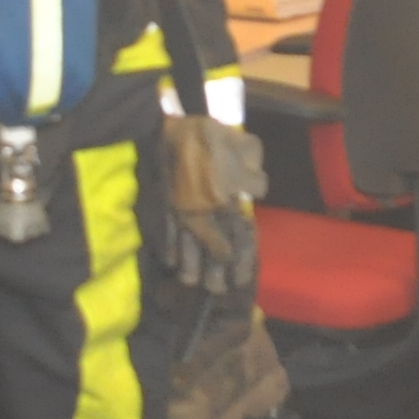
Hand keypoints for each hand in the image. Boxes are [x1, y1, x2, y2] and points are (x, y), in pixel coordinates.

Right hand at [155, 114, 265, 300]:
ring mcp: (180, 210)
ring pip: (185, 244)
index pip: (236, 233)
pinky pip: (165, 231)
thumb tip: (255, 189)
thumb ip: (253, 172)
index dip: (239, 255)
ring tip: (190, 282)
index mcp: (224, 196)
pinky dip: (168, 247)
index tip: (238, 271)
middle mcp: (203, 210)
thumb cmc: (208, 135)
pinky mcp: (162, 205)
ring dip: (189, 265)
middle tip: (215, 289)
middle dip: (213, 270)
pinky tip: (169, 261)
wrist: (167, 129)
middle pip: (209, 246)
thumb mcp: (242, 145)